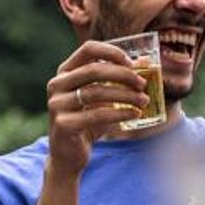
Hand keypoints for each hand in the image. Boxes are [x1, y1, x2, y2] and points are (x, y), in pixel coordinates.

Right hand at [45, 40, 149, 175]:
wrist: (68, 155)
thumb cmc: (88, 121)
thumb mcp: (103, 98)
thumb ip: (119, 80)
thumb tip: (147, 61)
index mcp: (65, 72)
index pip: (88, 49)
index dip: (112, 52)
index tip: (132, 63)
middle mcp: (57, 84)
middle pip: (95, 69)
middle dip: (123, 75)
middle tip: (142, 84)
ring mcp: (57, 104)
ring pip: (97, 92)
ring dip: (126, 95)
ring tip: (143, 101)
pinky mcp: (64, 124)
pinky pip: (97, 114)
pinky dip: (120, 113)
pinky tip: (135, 114)